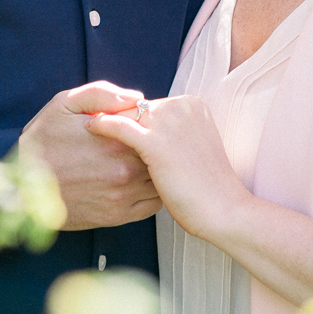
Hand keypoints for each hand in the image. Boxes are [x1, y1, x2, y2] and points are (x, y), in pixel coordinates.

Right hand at [19, 81, 161, 228]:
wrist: (21, 188)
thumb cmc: (43, 140)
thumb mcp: (65, 104)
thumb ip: (104, 94)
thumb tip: (138, 98)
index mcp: (117, 140)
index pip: (153, 126)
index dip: (149, 121)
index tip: (140, 119)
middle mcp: (125, 170)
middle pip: (161, 154)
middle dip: (156, 146)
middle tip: (145, 140)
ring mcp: (123, 196)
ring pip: (160, 180)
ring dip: (158, 169)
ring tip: (145, 160)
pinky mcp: (118, 217)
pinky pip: (153, 204)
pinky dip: (153, 192)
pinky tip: (141, 181)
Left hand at [88, 95, 249, 243]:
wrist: (223, 209)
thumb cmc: (207, 186)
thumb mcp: (197, 145)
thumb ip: (178, 130)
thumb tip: (153, 125)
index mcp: (193, 104)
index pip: (153, 106)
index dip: (136, 119)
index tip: (118, 130)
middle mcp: (181, 106)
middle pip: (140, 108)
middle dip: (121, 118)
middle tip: (95, 131)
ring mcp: (169, 122)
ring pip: (127, 113)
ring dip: (108, 119)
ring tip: (88, 128)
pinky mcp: (155, 142)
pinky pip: (120, 125)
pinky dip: (102, 123)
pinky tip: (90, 127)